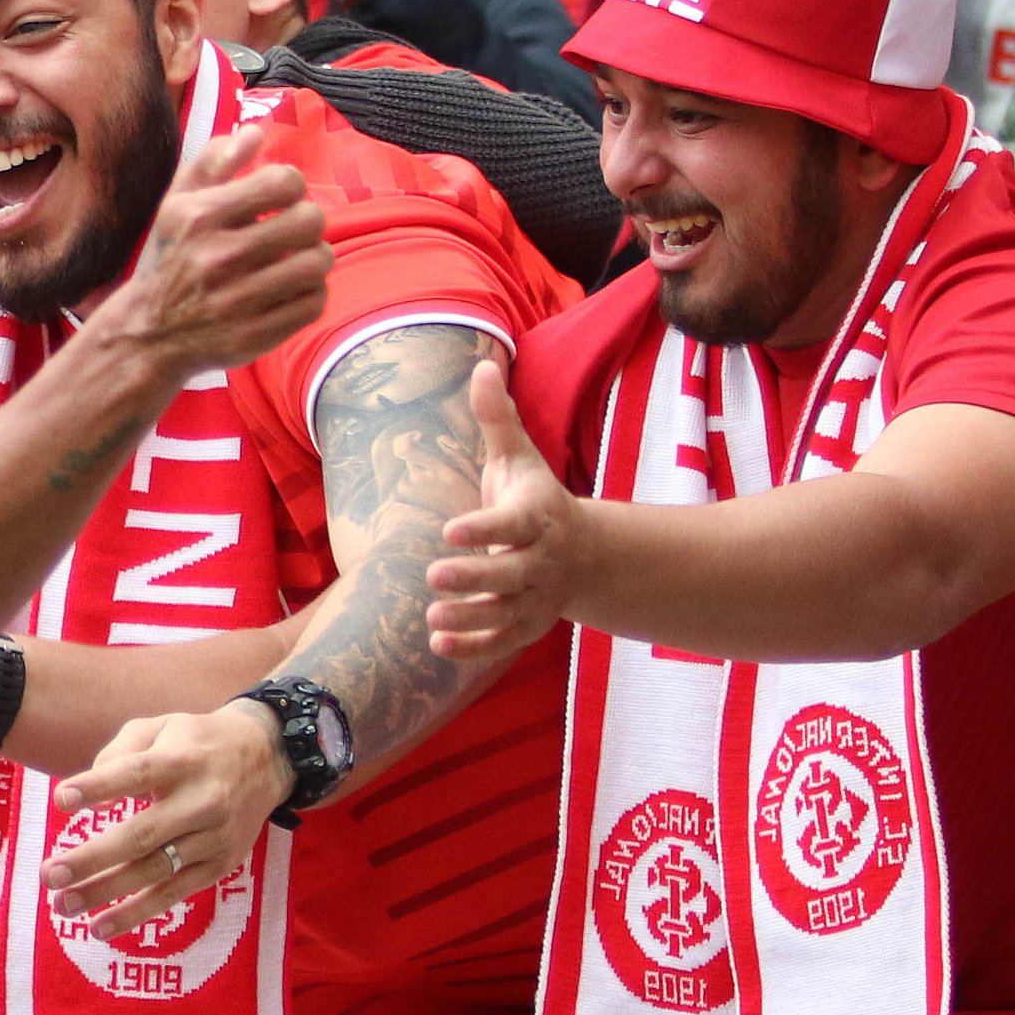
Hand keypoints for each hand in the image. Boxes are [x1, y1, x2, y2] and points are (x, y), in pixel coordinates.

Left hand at [42, 704, 290, 936]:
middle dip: (92, 858)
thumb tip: (90, 801)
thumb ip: (119, 754)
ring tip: (63, 905)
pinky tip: (100, 927)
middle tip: (50, 874)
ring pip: (155, 871)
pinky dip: (136, 913)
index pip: (137, 773)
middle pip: (142, 834)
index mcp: (183, 761)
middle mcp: (203, 801)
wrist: (268, 758)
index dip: (99, 786)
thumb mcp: (160, 728)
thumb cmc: (195, 743)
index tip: (61, 801)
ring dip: (106, 892)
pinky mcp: (220, 866)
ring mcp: (214, 838)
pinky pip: (174, 894)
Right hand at [84, 125, 332, 380]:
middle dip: (306, 222)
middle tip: (290, 232)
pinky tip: (285, 292)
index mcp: (199, 217)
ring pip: (319, 262)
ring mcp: (239, 301)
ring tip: (292, 261)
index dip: (289, 186)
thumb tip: (255, 132)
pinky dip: (307, 294)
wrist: (147, 335)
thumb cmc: (170, 260)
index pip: (284, 182)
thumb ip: (212, 162)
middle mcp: (218, 258)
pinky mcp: (256, 335)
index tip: (277, 200)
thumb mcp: (176, 205)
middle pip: (311, 221)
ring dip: (312, 259)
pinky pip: (314, 302)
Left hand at [423, 357, 589, 659]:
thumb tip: (482, 365)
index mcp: (538, 516)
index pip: (512, 524)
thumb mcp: (519, 458)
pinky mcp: (528, 625)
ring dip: (470, 618)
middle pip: (511, 573)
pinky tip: (438, 646)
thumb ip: (497, 419)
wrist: (583, 553)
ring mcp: (538, 597)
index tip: (449, 531)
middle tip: (433, 576)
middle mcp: (541, 560)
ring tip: (431, 619)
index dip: (484, 529)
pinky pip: (503, 641)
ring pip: (506, 613)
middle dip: (475, 576)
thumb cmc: (535, 498)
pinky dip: (475, 648)